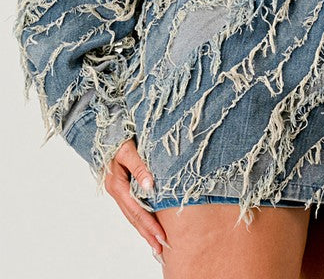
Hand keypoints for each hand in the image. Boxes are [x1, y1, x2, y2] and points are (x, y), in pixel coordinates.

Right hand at [104, 137, 170, 265]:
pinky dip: (141, 218)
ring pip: (132, 214)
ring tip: (156, 244)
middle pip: (133, 217)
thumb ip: (139, 166)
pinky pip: (132, 206)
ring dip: (144, 229)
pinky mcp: (123, 186)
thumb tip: (150, 186)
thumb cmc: (118, 136)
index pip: (137, 210)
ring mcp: (118, 189)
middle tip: (161, 249)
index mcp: (117, 184)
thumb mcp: (128, 149)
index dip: (149, 225)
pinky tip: (148, 225)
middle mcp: (117, 190)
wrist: (107, 128)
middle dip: (147, 233)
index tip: (162, 237)